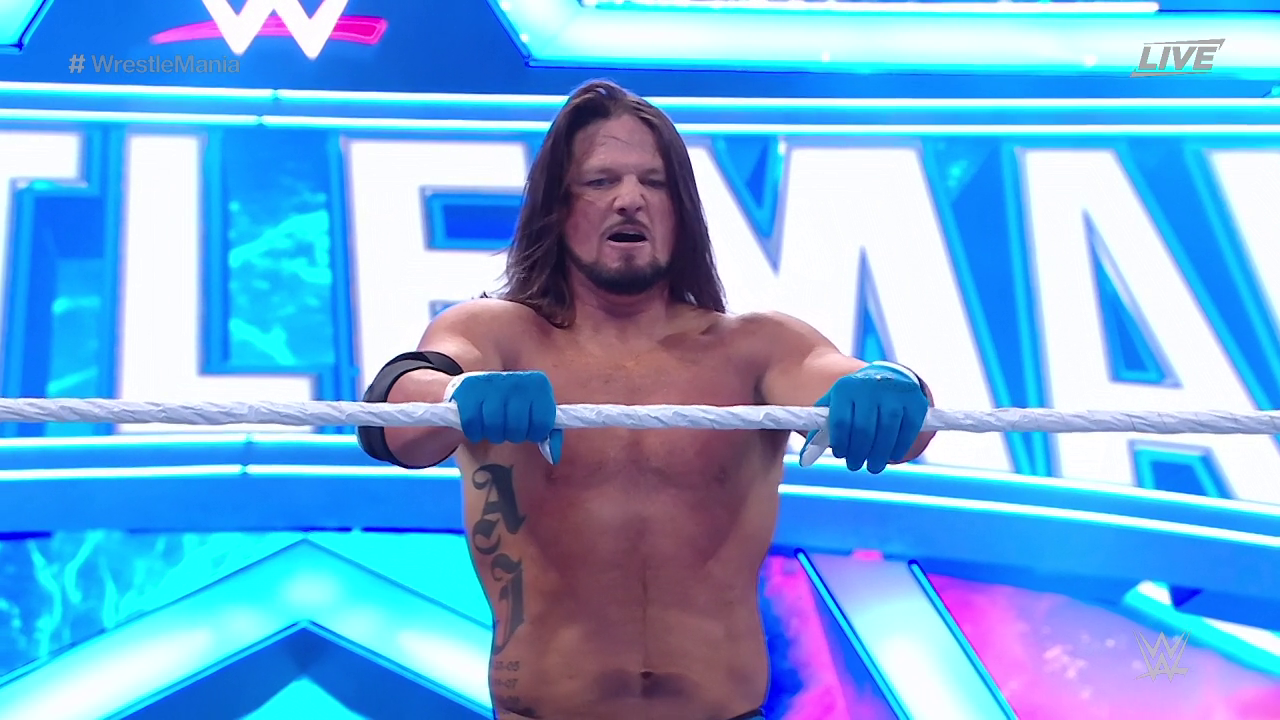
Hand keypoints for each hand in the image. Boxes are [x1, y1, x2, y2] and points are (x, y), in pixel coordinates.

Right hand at [446, 371, 562, 462]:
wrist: (481, 386)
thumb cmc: (514, 405)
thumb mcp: (535, 413)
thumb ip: (549, 434)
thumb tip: (553, 456)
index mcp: (538, 385)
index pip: (542, 423)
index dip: (534, 433)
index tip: (528, 429)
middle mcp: (516, 381)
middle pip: (517, 427)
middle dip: (512, 435)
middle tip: (508, 429)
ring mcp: (492, 384)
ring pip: (494, 426)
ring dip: (494, 435)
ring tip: (494, 428)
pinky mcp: (469, 390)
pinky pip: (473, 424)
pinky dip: (475, 432)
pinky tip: (478, 427)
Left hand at [800, 363, 927, 472]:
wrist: (886, 377)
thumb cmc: (854, 400)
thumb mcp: (834, 406)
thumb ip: (820, 430)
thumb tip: (804, 460)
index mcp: (846, 388)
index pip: (841, 421)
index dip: (840, 442)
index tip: (841, 455)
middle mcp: (871, 387)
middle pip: (864, 429)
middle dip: (858, 453)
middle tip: (855, 465)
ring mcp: (895, 393)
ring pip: (887, 431)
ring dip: (879, 455)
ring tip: (873, 466)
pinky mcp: (915, 401)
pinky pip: (908, 430)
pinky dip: (899, 447)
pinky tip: (892, 455)